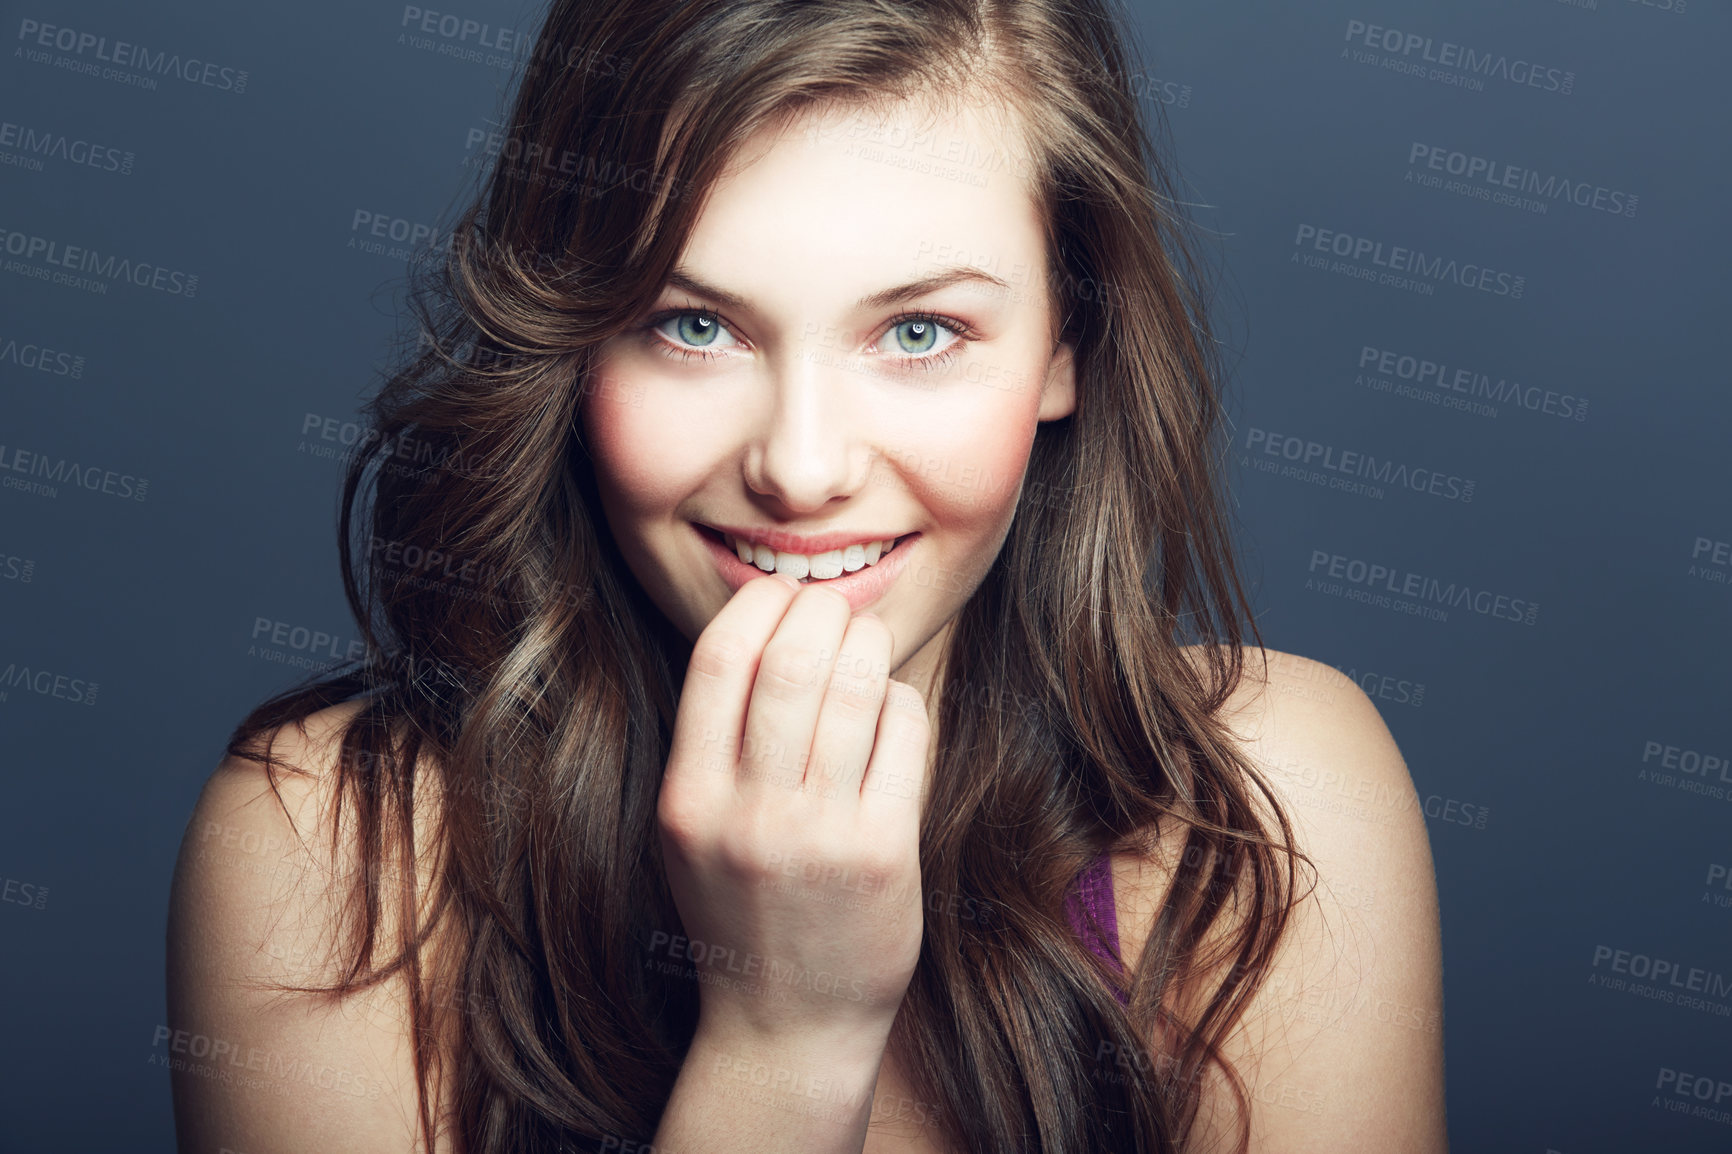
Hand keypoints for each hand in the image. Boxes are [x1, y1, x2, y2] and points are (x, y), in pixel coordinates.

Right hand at [655, 575, 930, 1049]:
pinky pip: (902, 731)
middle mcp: (748, 816)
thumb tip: (765, 627)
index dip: (758, 606)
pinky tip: (890, 711)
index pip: (718, 659)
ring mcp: (818, 836)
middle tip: (835, 613)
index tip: (782, 599)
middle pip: (792, 659)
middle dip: (822, 613)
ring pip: (855, 686)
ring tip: (867, 646)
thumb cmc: (743, 909)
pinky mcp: (884, 852)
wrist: (787, 1026)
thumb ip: (713, 744)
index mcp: (689, 801)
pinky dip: (900, 700)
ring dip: (868, 644)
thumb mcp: (693, 832)